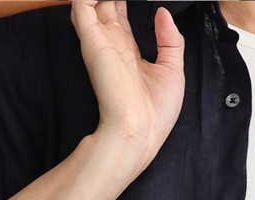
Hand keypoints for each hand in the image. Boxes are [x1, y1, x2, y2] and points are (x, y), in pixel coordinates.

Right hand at [71, 1, 185, 165]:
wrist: (138, 132)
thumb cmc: (154, 114)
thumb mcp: (173, 71)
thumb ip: (170, 40)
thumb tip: (163, 14)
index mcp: (129, 51)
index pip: (121, 15)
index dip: (125, 1)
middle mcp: (113, 43)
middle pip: (105, 4)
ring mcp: (101, 40)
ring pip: (91, 2)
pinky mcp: (92, 40)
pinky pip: (81, 5)